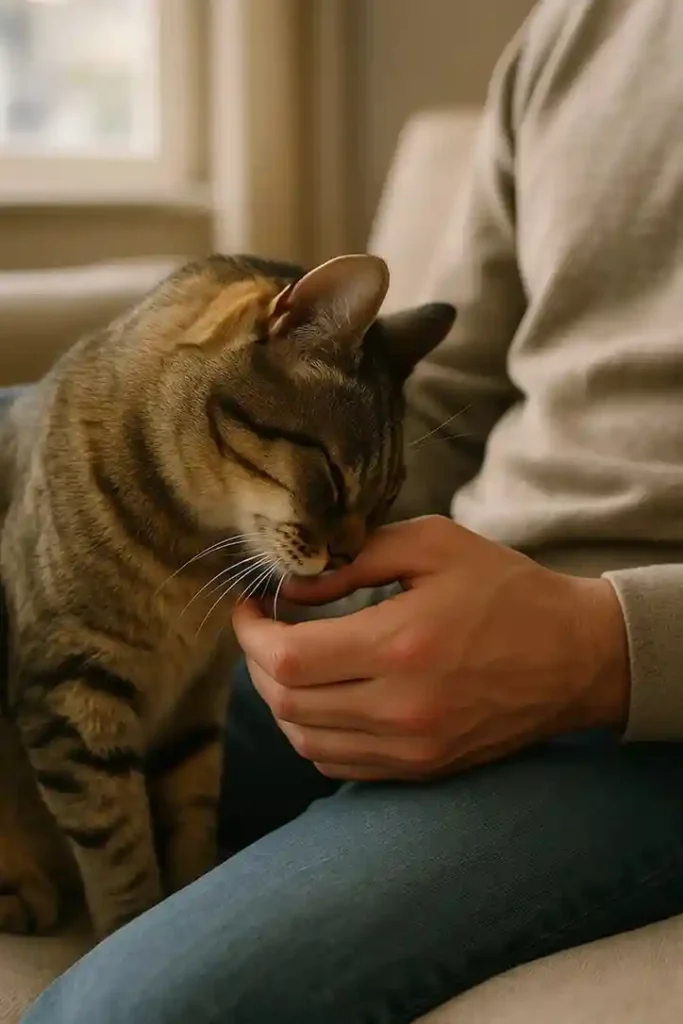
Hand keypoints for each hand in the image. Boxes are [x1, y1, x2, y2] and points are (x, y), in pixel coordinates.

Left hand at [232, 516, 629, 780]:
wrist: (575, 656)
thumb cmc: (505, 589)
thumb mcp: (435, 545)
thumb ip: (356, 559)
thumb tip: (294, 587)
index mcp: (403, 645)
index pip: (290, 658)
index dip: (252, 633)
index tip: (251, 607)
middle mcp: (402, 708)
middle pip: (288, 703)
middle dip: (259, 663)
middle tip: (264, 628)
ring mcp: (412, 747)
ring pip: (305, 739)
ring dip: (280, 700)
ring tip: (288, 661)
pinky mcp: (422, 767)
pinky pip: (337, 763)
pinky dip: (311, 731)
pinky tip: (320, 697)